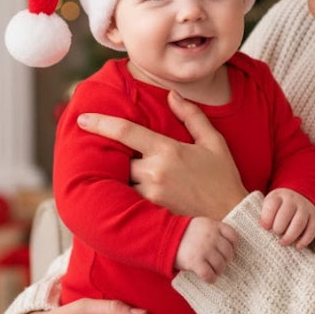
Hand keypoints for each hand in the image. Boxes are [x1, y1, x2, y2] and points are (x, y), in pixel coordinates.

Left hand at [78, 90, 247, 218]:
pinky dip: (130, 196)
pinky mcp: (151, 214)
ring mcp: (151, 195)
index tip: (83, 119)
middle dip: (119, 157)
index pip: (125, 132)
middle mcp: (154, 172)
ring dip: (124, 178)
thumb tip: (172, 95)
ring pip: (123, 182)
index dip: (101, 123)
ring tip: (134, 177)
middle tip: (119, 156)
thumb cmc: (223, 178)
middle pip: (120, 159)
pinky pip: (130, 201)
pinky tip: (134, 197)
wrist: (231, 218)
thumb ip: (191, 116)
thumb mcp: (213, 142)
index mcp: (167, 150)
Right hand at [174, 216, 237, 282]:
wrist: (166, 237)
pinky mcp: (196, 262)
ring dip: (218, 270)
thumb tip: (226, 247)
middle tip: (220, 263)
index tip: (229, 250)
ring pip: (221, 265)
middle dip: (226, 260)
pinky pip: (209, 275)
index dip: (233, 245)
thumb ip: (214, 232)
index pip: (233, 235)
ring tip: (214, 270)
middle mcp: (211, 237)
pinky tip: (208, 278)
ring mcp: (204, 249)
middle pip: (228, 253)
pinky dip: (211, 278)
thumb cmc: (185, 233)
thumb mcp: (201, 225)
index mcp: (213, 225)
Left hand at [260, 188, 314, 247]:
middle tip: (275, 234)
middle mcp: (293, 200)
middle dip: (278, 228)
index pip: (272, 205)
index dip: (267, 218)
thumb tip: (265, 226)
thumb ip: (266, 214)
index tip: (265, 227)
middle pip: (286, 214)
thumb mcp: (270, 204)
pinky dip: (304, 240)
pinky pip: (312, 229)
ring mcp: (305, 207)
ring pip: (299, 223)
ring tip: (283, 242)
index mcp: (279, 196)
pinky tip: (297, 246)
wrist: (299, 197)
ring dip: (290, 236)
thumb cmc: (280, 206)